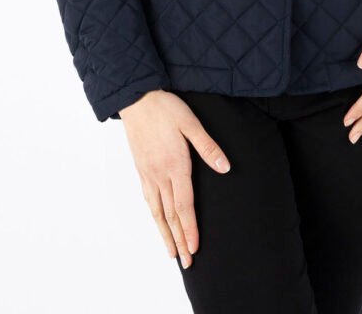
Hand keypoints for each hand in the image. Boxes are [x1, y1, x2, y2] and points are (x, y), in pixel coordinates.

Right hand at [118, 89, 230, 268]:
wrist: (136, 98)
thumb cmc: (166, 108)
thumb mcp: (191, 123)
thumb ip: (208, 147)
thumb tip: (225, 168)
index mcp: (175, 164)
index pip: (184, 205)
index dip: (190, 228)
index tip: (195, 247)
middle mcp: (159, 174)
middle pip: (171, 214)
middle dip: (179, 240)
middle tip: (187, 262)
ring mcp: (148, 173)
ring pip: (157, 211)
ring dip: (166, 234)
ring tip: (172, 253)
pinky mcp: (141, 170)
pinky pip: (149, 200)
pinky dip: (155, 217)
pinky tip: (159, 224)